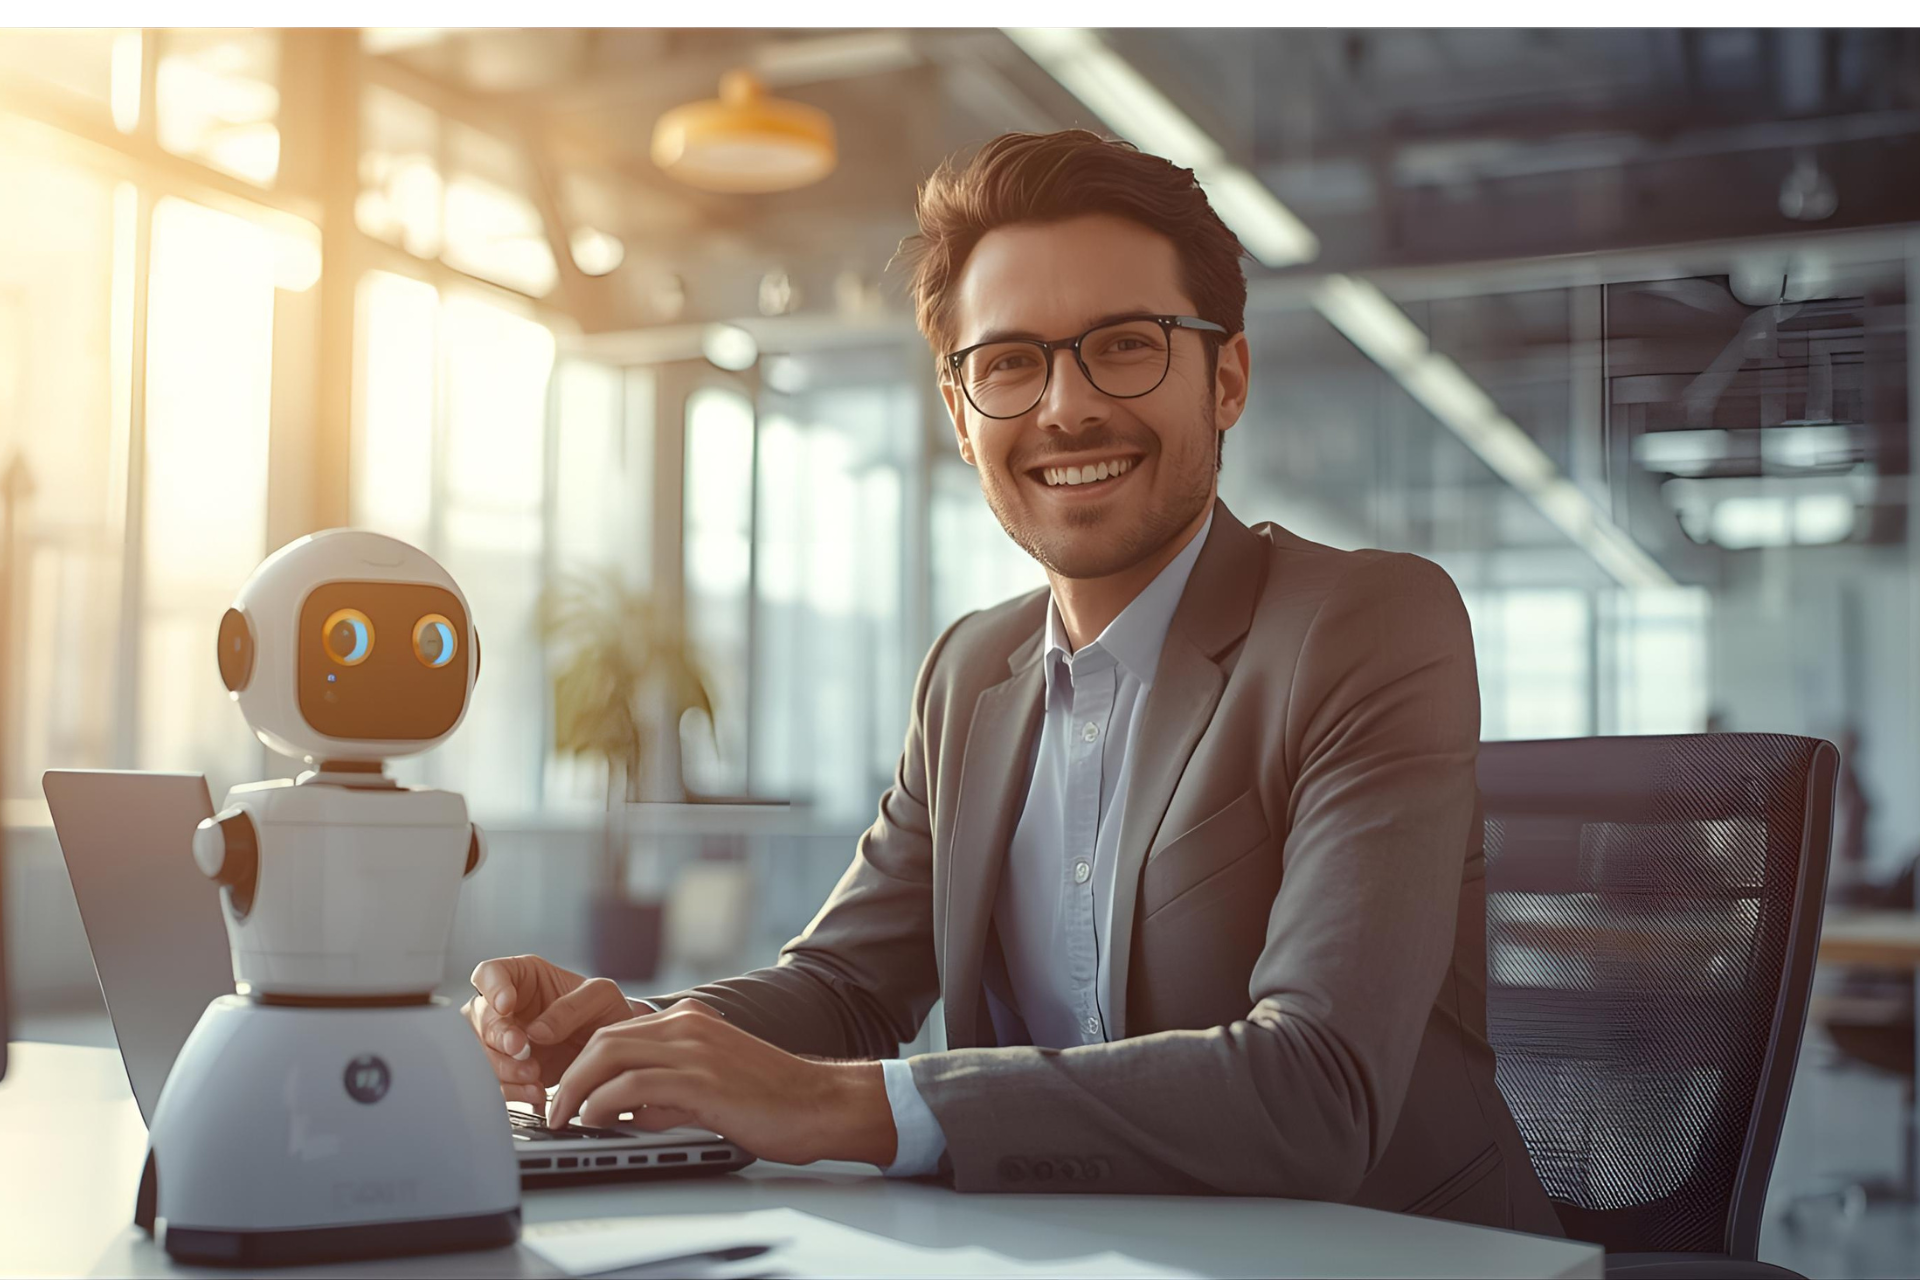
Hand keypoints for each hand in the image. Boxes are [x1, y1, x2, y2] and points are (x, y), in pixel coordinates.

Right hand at [461, 955, 636, 1106]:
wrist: (612, 1048)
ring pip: (482, 1052)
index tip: (505, 1006)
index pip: (490, 973)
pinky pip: (497, 1082)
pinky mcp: (510, 1071)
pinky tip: (534, 1091)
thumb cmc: (604, 1011)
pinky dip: (512, 1090)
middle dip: (497, 1036)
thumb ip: (570, 1007)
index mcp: (523, 977)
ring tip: (534, 1076)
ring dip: (503, 1068)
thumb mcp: (600, 997)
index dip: (491, 988)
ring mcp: (505, 1041)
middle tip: (521, 1049)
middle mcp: (507, 1008)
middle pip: (480, 1018)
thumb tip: (536, 1032)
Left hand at [545, 999, 896, 1167]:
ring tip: (563, 1118)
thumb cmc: (773, 1099)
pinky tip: (596, 1120)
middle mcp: (688, 1025)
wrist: (821, 1103)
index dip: (581, 1062)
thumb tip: (628, 1111)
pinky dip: (602, 1103)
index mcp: (691, 1020)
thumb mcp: (713, 1082)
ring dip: (575, 1090)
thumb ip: (670, 1088)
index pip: (616, 1031)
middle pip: (603, 1039)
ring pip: (608, 1056)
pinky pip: (631, 1086)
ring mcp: (694, 1049)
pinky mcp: (700, 1080)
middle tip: (552, 1108)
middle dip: (568, 1075)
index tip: (564, 1091)